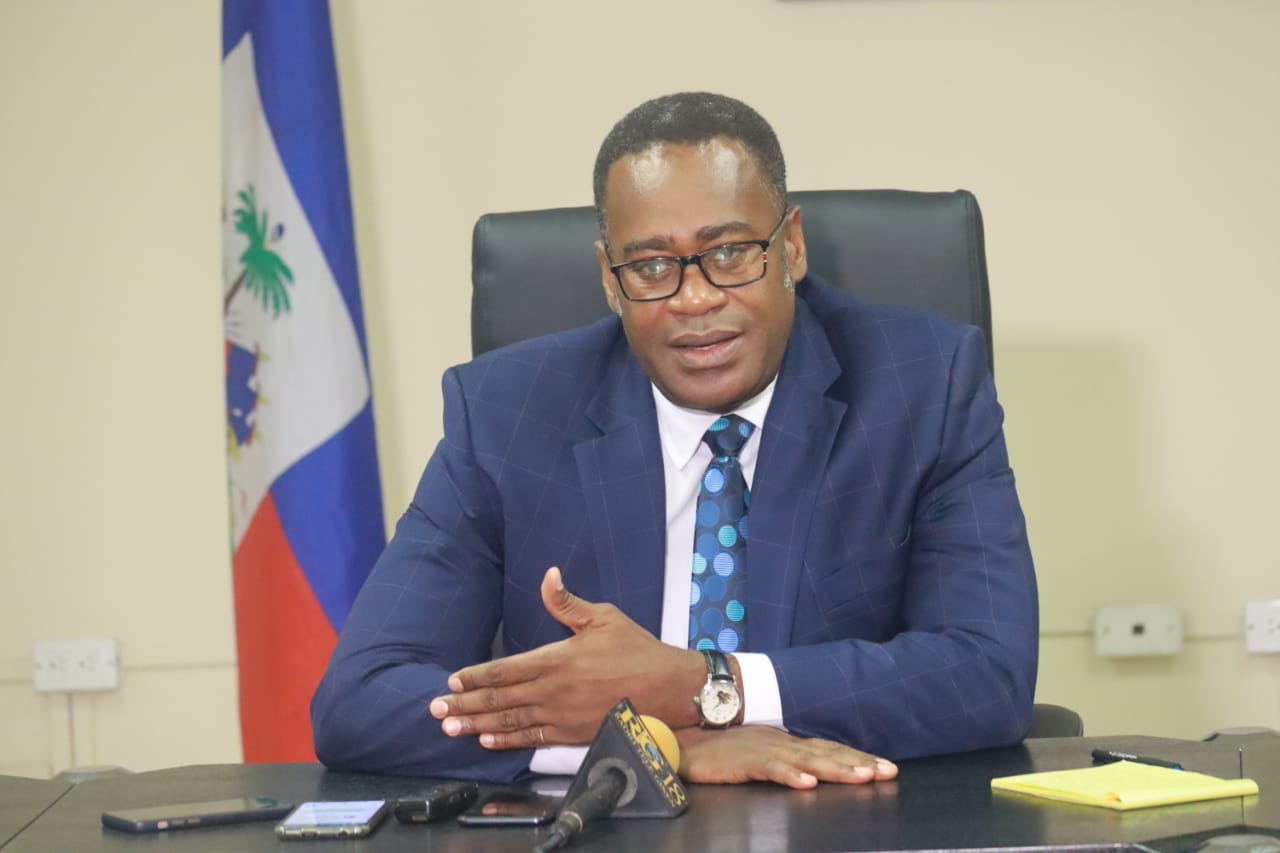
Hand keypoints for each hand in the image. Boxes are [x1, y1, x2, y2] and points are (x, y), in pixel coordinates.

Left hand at [429, 567, 702, 748]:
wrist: (666, 689)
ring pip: (510, 721)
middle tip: (436, 710)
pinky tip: (488, 742)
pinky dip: (508, 741)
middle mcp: (552, 690)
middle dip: (465, 704)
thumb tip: (548, 575)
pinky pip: (533, 739)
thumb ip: (567, 602)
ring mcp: (561, 716)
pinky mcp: (572, 734)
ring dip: (478, 724)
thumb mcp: (603, 617)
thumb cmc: (635, 649)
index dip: (475, 675)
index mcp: (556, 659)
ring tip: (452, 728)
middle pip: (499, 698)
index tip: (451, 680)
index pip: (504, 669)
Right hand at [675, 725, 897, 788]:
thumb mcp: (756, 753)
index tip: (883, 766)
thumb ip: (781, 761)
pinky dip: (791, 776)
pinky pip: (771, 768)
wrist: (682, 736)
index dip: (855, 757)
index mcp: (783, 741)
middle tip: (888, 771)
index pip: (827, 749)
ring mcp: (763, 749)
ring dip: (836, 769)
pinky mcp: (744, 760)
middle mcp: (780, 741)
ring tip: (862, 778)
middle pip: (826, 752)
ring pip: (807, 760)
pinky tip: (807, 784)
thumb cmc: (717, 748)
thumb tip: (808, 773)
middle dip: (859, 762)